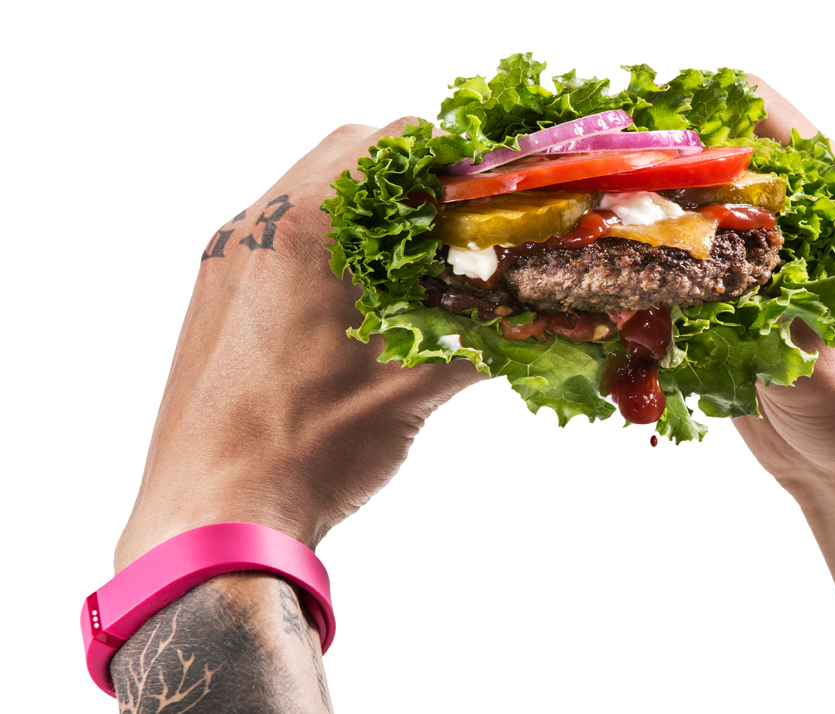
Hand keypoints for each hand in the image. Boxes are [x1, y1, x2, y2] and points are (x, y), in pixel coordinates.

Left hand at [115, 119, 480, 569]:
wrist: (214, 515)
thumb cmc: (307, 450)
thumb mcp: (412, 392)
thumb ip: (481, 346)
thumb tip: (534, 329)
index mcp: (309, 229)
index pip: (387, 142)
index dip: (444, 157)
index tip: (474, 191)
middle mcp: (259, 225)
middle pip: (344, 151)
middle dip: (403, 176)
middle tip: (444, 222)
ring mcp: (228, 255)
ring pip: (304, 190)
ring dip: (359, 208)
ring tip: (401, 261)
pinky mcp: (212, 289)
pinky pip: (274, 231)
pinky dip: (320, 240)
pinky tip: (350, 297)